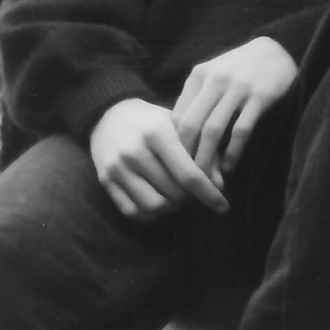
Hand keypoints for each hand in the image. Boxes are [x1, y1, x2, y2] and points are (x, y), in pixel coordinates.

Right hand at [89, 97, 228, 219]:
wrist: (110, 115)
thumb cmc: (155, 121)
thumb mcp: (182, 125)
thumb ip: (204, 151)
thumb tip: (220, 185)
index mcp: (158, 133)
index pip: (189, 174)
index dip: (209, 194)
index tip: (224, 207)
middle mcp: (134, 151)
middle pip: (173, 192)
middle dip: (192, 198)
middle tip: (197, 192)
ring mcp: (117, 168)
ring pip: (153, 206)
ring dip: (172, 208)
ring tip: (180, 198)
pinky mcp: (105, 181)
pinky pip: (132, 211)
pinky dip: (151, 214)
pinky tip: (162, 202)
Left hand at [173, 37, 297, 182]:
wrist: (279, 50)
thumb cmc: (241, 69)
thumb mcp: (214, 75)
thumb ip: (196, 100)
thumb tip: (177, 140)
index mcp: (199, 75)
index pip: (176, 117)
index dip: (173, 146)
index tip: (174, 167)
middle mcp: (216, 80)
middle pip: (190, 126)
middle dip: (186, 157)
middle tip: (185, 180)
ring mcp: (238, 87)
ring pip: (213, 131)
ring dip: (208, 159)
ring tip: (207, 179)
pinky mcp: (260, 96)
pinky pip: (241, 130)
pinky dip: (232, 152)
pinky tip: (230, 166)